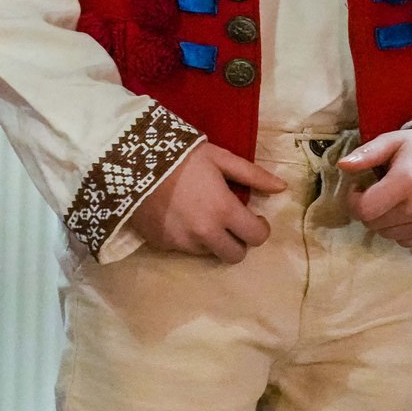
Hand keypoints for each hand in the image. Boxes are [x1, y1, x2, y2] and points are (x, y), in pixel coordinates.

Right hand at [126, 143, 286, 262]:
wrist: (129, 161)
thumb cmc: (179, 155)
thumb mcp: (218, 157)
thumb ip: (252, 175)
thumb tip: (282, 188)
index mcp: (224, 211)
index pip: (256, 237)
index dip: (260, 228)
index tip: (255, 217)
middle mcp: (206, 233)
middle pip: (235, 256)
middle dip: (238, 241)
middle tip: (230, 223)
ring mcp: (183, 242)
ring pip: (209, 253)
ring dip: (212, 240)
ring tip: (200, 215)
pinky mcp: (163, 244)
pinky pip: (184, 248)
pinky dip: (187, 237)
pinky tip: (178, 216)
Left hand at [339, 130, 411, 247]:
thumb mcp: (392, 141)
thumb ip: (367, 154)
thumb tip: (342, 165)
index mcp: (406, 182)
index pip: (365, 209)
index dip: (353, 200)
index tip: (358, 188)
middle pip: (374, 224)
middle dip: (368, 209)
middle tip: (378, 193)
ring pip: (388, 234)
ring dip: (384, 220)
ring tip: (395, 201)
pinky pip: (406, 242)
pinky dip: (401, 230)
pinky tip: (409, 212)